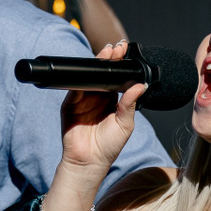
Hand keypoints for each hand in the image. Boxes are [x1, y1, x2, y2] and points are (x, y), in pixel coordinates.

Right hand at [48, 41, 144, 210]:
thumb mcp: (125, 124)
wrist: (89, 162)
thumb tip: (140, 85)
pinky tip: (88, 72)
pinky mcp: (70, 105)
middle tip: (115, 49)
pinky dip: (80, 79)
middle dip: (108, 60)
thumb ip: (130, 104)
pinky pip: (74, 88)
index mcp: (111, 101)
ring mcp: (82, 100)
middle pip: (101, 74)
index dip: (119, 66)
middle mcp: (96, 98)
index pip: (114, 78)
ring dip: (95, 65)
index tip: (124, 53)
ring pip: (88, 77)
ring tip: (105, 55)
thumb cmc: (108, 147)